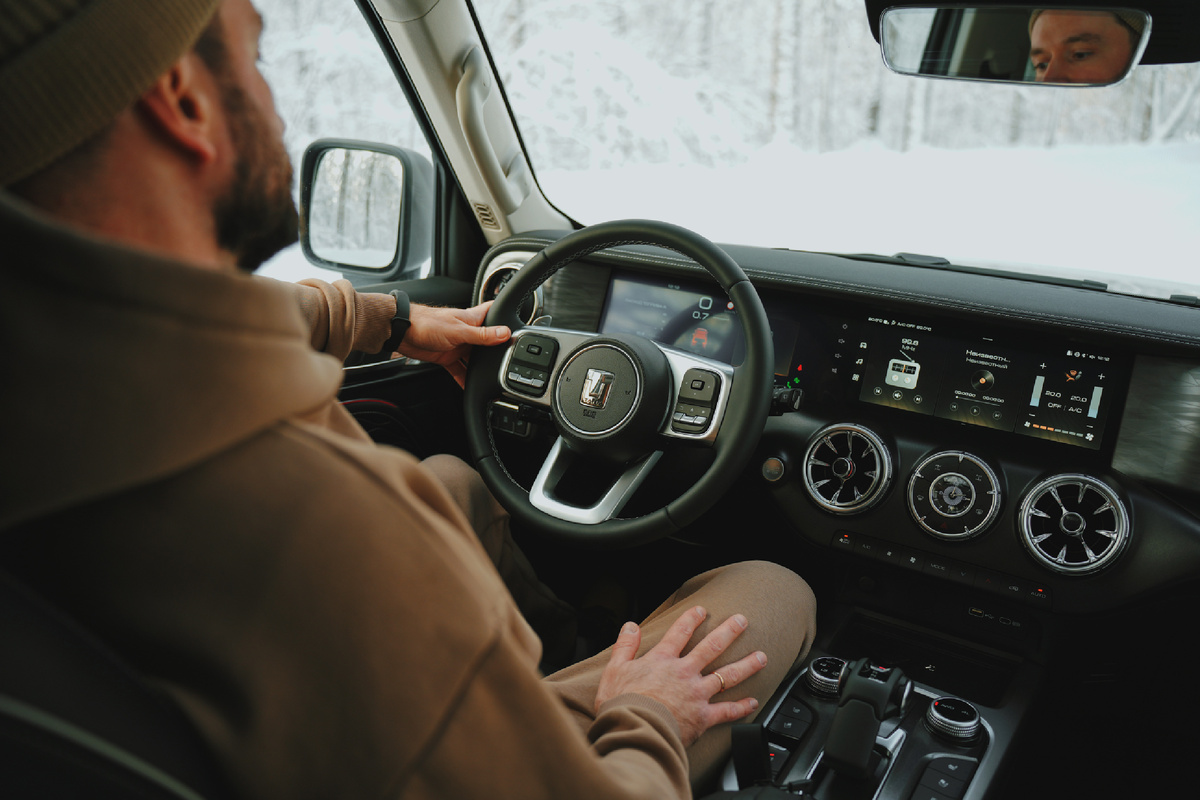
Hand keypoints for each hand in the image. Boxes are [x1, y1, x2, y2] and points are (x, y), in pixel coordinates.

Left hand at [393, 302, 509, 386]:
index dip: (507, 315)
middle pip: (488, 341)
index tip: (520, 322)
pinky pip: (460, 370)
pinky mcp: (447, 357)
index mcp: (472, 319)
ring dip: (481, 367)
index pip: (494, 312)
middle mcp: (467, 332)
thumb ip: (482, 335)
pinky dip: (464, 379)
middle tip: (508, 360)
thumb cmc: (427, 322)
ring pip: (475, 358)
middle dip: (496, 350)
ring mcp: (458, 345)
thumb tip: (504, 334)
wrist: (403, 332)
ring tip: (492, 377)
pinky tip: (470, 386)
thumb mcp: (459, 331)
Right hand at [594, 606, 766, 747]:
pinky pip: (727, 711)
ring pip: (727, 675)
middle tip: (742, 621)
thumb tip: (630, 626)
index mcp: (662, 660)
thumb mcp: (615, 669)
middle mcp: (684, 673)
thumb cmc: (622, 703)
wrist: (635, 730)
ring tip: (761, 656)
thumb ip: (625, 646)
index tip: (702, 610)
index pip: (679, 632)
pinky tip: (753, 701)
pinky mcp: (703, 717)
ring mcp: (697, 694)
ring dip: (746, 664)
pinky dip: (741, 707)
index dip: (691, 618)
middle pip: (711, 647)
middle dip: (728, 631)